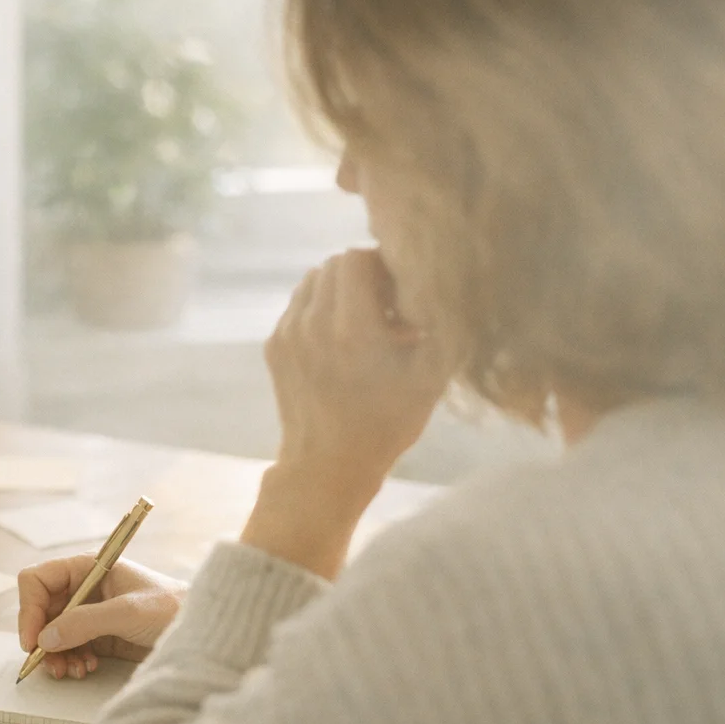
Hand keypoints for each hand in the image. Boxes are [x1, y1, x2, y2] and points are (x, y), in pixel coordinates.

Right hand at [17, 555, 185, 679]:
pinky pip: (68, 648)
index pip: (38, 580)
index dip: (29, 609)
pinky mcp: (97, 636)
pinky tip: (86, 669)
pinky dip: (70, 660)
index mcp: (87, 567)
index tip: (32, 641)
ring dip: (56, 654)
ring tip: (73, 671)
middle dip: (42, 639)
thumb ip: (85, 623)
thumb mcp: (128, 612)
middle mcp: (83, 588)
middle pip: (41, 611)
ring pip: (52, 633)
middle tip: (51, 665)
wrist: (204, 630)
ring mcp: (89, 613)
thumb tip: (45, 639)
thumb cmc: (172, 607)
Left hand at [249, 248, 451, 576]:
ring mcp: (287, 334)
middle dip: (363, 277)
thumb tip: (450, 286)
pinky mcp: (274, 346)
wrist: (328, 466)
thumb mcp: (430, 375)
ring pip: (312, 282)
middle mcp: (311, 323)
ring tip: (363, 325)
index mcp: (350, 327)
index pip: (356, 257)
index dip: (383, 266)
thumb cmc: (387, 423)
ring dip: (339, 292)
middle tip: (386, 309)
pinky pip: (298, 306)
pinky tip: (340, 343)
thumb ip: (442, 324)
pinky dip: (320, 311)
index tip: (400, 293)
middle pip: (334, 265)